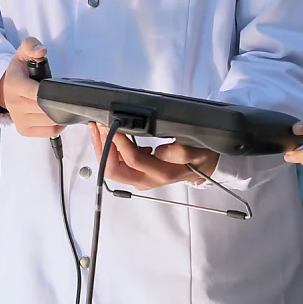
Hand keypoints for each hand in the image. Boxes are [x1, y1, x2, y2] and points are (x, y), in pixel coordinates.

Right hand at [0, 38, 64, 137]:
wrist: (5, 89)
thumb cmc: (20, 71)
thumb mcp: (23, 53)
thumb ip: (32, 45)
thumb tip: (41, 50)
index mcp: (15, 85)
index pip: (37, 93)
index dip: (52, 92)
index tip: (62, 88)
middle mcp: (15, 105)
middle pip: (46, 108)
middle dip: (60, 101)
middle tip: (68, 94)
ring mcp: (19, 120)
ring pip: (50, 120)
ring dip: (61, 112)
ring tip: (63, 102)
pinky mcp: (24, 130)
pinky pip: (49, 131)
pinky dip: (59, 124)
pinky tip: (59, 114)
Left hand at [90, 124, 219, 190]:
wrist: (205, 169)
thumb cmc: (201, 157)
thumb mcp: (199, 152)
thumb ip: (182, 152)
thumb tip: (161, 151)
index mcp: (162, 173)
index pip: (134, 159)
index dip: (120, 142)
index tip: (114, 124)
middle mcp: (147, 180)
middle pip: (114, 170)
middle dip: (103, 147)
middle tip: (99, 125)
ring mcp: (140, 179)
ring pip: (111, 170)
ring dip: (102, 149)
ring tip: (97, 128)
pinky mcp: (137, 175)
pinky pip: (116, 167)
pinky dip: (108, 151)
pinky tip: (108, 136)